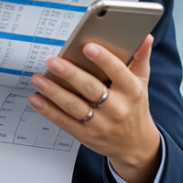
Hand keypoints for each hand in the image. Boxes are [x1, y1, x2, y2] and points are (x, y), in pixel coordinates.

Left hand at [29, 36, 161, 182]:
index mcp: (132, 91)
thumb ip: (140, 58)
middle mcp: (117, 108)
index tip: (87, 47)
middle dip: (70, 74)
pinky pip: (64, 122)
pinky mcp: (86, 135)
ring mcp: (101, 124)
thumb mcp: (142, 83)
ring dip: (53, 92)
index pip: (118, 72)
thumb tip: (146, 37)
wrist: (136, 145)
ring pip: (74, 106)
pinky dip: (49, 110)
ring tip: (38, 79)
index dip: (103, 59)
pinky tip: (37, 99)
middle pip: (91, 88)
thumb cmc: (135, 108)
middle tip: (52, 62)